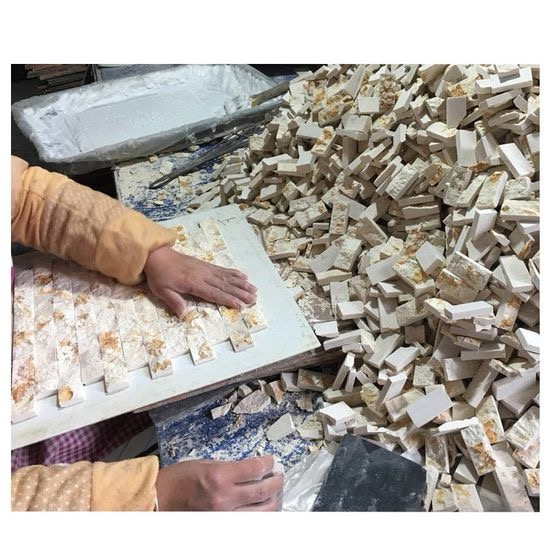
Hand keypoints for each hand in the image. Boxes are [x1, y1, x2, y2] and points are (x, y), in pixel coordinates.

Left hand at [143, 246, 256, 316]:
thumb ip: (174, 302)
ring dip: (241, 284)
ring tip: (254, 289)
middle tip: (254, 298)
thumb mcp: (161, 291)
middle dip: (240, 293)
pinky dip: (234, 273)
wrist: (157, 255)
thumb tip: (184, 315)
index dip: (228, 299)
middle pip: (225, 286)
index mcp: (193, 284)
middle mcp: (203, 275)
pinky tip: (243, 276)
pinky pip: (222, 270)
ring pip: (227, 278)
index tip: (241, 305)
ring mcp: (205, 269)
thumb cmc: (159, 275)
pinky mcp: (205, 265)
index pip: (214, 293)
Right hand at [155, 455, 282, 510]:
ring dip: (271, 500)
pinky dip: (257, 515)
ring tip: (274, 493)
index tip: (271, 461)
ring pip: (260, 511)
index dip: (267, 463)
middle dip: (275, 482)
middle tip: (279, 476)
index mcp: (220, 476)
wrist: (161, 499)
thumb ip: (229, 467)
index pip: (254, 469)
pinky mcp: (221, 525)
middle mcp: (225, 497)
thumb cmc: (179, 479)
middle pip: (262, 491)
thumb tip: (250, 469)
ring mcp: (224, 515)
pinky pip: (247, 521)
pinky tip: (261, 508)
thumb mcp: (205, 464)